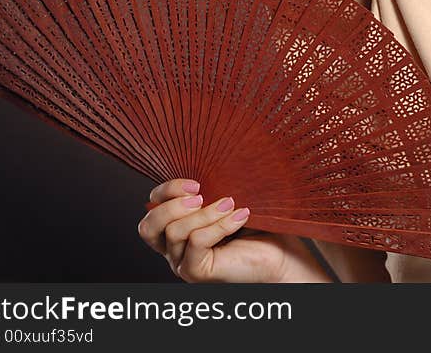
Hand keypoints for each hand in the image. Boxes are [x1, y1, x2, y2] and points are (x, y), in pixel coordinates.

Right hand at [137, 178, 332, 282]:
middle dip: (173, 204)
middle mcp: (174, 247)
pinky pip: (196, 242)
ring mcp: (182, 262)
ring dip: (205, 213)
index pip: (152, 206)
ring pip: (175, 231)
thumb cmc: (257, 225)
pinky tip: (240, 217)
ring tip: (231, 204)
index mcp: (176, 227)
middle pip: (149, 225)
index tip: (196, 183)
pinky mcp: (196, 272)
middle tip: (202, 195)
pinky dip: (218, 226)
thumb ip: (210, 186)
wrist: (281, 254)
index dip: (166, 190)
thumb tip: (203, 158)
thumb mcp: (227, 198)